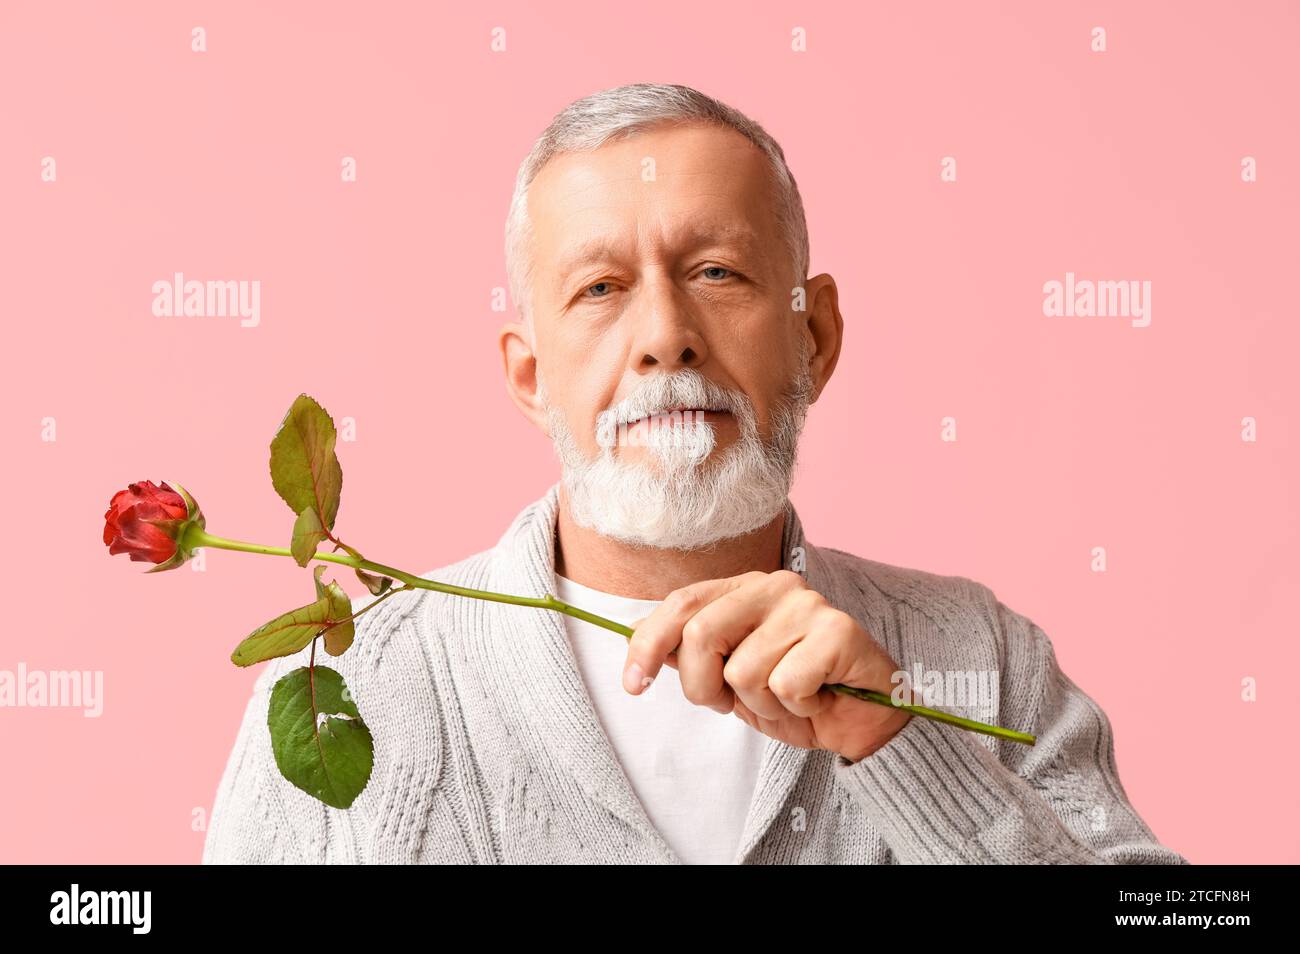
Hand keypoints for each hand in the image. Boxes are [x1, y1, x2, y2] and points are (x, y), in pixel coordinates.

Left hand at [623, 570, 911, 762]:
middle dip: (704, 687)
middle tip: (730, 705)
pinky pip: (786, 684)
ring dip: (760, 705)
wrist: (863, 724)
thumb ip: (692, 655)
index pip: (680, 604)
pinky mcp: (839, 632)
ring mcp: (809, 605)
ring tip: (789, 699)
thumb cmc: (796, 697)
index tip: (633, 685)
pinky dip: (796, 708)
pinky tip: (817, 698)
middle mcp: (775, 585)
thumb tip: (638, 639)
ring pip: (743, 670)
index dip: (647, 644)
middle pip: (701, 635)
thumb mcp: (730, 680)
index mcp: (744, 588)